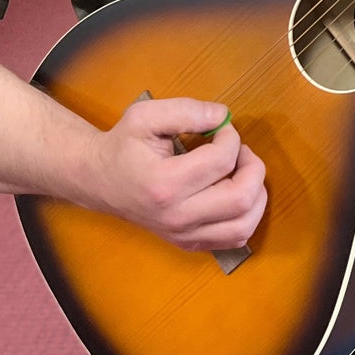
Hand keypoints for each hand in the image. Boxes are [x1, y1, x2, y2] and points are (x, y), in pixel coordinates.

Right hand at [87, 97, 267, 252]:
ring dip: (256, 194)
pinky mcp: (189, 243)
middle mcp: (176, 216)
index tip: (221, 128)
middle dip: (253, 167)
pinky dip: (247, 215)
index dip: (231, 137)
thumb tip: (223, 116)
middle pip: (241, 198)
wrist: (99, 181)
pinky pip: (234, 238)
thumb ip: (186, 111)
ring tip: (242, 172)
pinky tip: (235, 192)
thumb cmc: (123, 145)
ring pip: (244, 225)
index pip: (221, 161)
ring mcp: (183, 234)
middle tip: (240, 151)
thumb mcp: (145, 116)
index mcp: (164, 183)